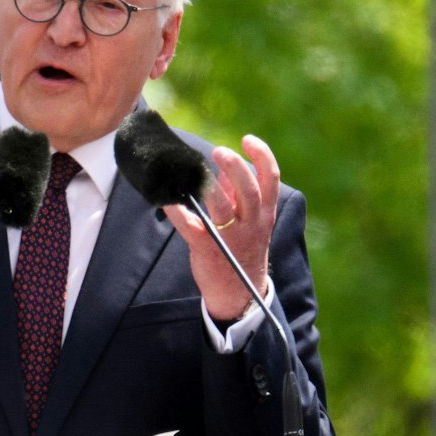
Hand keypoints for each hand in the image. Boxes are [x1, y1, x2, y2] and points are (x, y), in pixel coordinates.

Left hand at [162, 134, 278, 321]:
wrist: (240, 296)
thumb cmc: (243, 251)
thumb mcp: (251, 223)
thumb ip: (238, 196)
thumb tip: (223, 172)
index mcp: (264, 213)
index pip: (271, 179)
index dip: (262, 156)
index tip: (247, 139)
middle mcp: (251, 223)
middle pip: (249, 190)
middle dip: (236, 168)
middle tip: (220, 151)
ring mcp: (230, 237)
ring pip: (222, 208)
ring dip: (209, 186)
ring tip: (194, 169)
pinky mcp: (207, 248)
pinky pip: (190, 226)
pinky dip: (176, 210)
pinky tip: (165, 197)